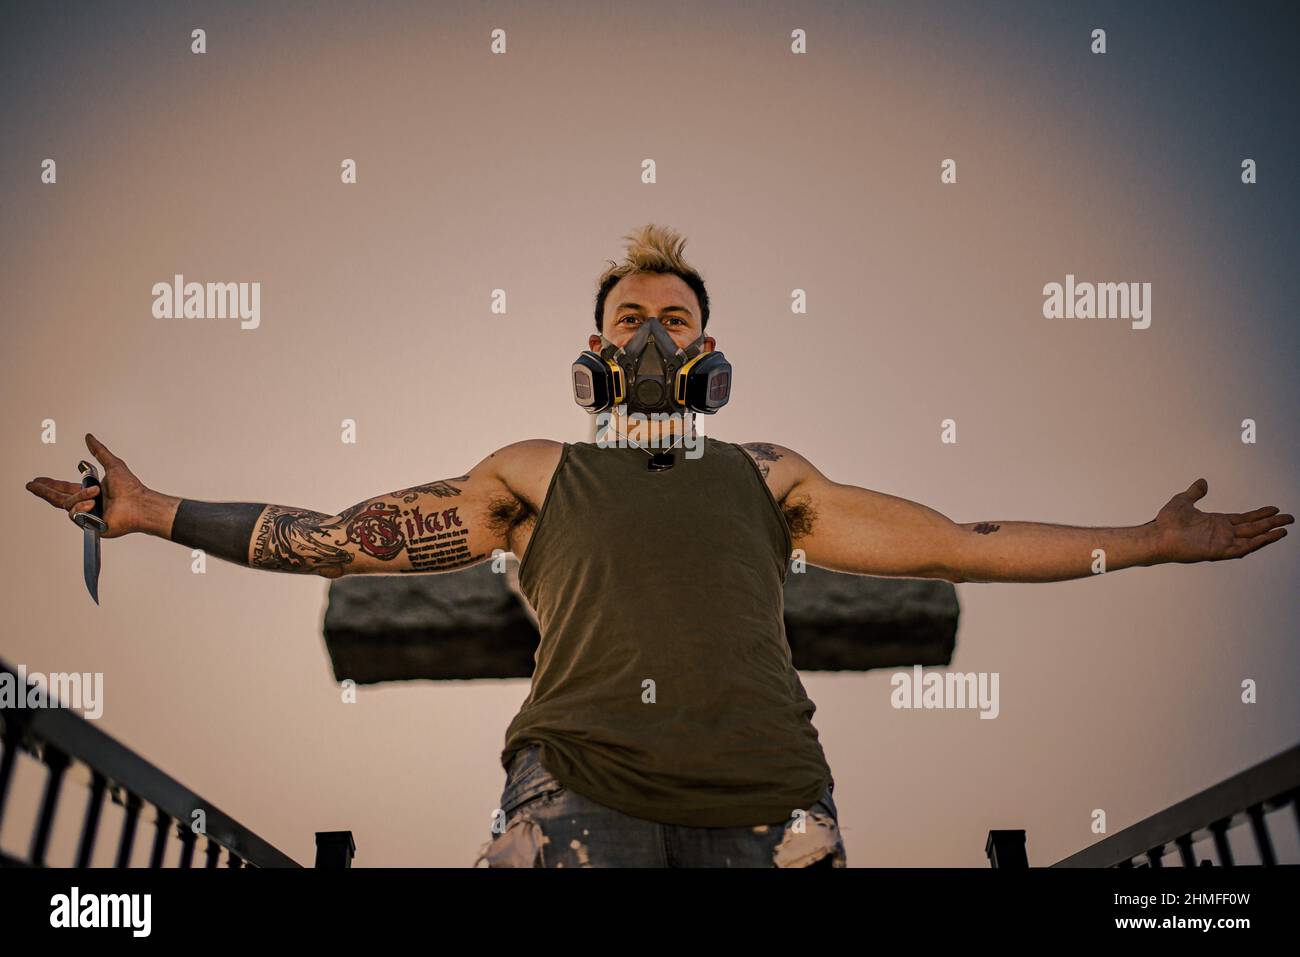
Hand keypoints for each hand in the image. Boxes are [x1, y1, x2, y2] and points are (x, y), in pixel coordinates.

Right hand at [25, 433, 151, 538]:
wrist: (138, 505)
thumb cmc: (130, 488)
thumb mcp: (113, 464)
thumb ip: (99, 451)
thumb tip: (89, 437)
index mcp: (89, 491)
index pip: (63, 488)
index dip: (49, 484)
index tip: (37, 479)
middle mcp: (86, 504)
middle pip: (57, 499)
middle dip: (43, 491)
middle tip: (31, 485)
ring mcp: (87, 515)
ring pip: (69, 504)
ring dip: (81, 496)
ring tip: (96, 493)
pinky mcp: (89, 525)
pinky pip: (75, 515)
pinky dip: (82, 507)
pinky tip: (93, 505)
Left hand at [1154, 478, 1292, 563]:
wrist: (1157, 535)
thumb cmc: (1166, 521)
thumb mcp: (1183, 501)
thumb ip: (1195, 492)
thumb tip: (1202, 482)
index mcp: (1216, 522)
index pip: (1244, 519)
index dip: (1260, 514)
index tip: (1274, 509)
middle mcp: (1222, 533)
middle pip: (1253, 527)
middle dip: (1271, 523)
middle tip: (1290, 518)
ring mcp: (1221, 542)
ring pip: (1252, 538)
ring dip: (1269, 533)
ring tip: (1285, 528)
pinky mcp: (1218, 551)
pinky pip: (1242, 548)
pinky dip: (1257, 543)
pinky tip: (1269, 537)